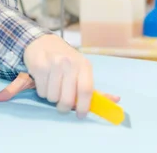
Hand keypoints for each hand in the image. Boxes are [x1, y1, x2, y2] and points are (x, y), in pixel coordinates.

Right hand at [0, 35, 119, 117]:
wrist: (43, 42)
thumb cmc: (65, 60)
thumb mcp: (81, 69)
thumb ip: (95, 88)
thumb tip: (117, 100)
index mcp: (84, 65)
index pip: (86, 90)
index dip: (83, 107)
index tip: (80, 115)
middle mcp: (69, 63)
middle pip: (67, 98)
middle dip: (64, 107)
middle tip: (62, 105)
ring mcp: (53, 64)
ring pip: (52, 97)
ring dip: (52, 98)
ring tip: (53, 88)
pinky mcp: (39, 66)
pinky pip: (41, 91)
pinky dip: (43, 91)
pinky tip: (45, 81)